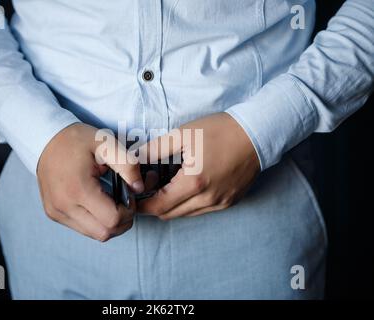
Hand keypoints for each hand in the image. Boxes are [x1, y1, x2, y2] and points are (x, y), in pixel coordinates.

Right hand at [37, 123, 143, 240]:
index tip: (129, 195)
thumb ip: (128, 165)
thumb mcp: (106, 144)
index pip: (112, 220)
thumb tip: (139, 188)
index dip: (128, 211)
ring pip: (93, 234)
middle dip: (122, 221)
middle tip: (124, 201)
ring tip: (110, 201)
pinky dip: (95, 221)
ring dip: (108, 223)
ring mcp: (57, 212)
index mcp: (78, 189)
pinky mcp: (53, 214)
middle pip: (104, 233)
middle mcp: (64, 206)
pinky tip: (98, 203)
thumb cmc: (76, 139)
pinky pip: (81, 228)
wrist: (45, 139)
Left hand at [137, 113, 259, 219]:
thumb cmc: (220, 131)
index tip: (133, 197)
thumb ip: (155, 149)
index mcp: (194, 183)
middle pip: (170, 214)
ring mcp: (220, 203)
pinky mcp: (229, 202)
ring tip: (168, 183)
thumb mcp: (183, 134)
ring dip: (172, 204)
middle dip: (154, 204)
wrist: (258, 133)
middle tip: (150, 185)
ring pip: (185, 214)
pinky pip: (201, 210)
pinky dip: (189, 203)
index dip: (142, 205)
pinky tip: (187, 185)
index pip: (159, 206)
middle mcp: (208, 199)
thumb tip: (134, 159)